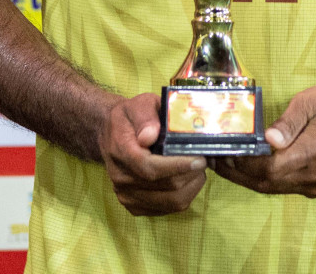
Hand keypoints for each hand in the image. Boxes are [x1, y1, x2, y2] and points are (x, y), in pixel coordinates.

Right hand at [98, 93, 208, 216]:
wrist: (111, 134)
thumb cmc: (130, 117)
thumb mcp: (138, 105)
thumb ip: (145, 117)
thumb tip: (151, 135)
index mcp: (121, 151)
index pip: (151, 168)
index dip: (179, 166)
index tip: (199, 159)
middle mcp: (121, 178)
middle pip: (166, 187)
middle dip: (191, 175)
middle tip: (204, 160)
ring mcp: (126, 195)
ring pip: (170, 203)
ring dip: (191, 188)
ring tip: (197, 170)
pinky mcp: (133, 206)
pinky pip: (166, 210)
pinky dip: (183, 197)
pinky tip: (185, 181)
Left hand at [212, 84, 315, 197]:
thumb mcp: (312, 102)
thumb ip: (288, 122)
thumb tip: (267, 140)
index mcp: (315, 152)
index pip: (268, 168)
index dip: (242, 164)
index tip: (222, 152)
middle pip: (266, 183)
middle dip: (236, 173)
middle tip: (214, 160)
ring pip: (273, 188)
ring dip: (247, 179)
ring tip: (225, 164)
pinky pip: (284, 187)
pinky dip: (263, 180)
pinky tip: (250, 168)